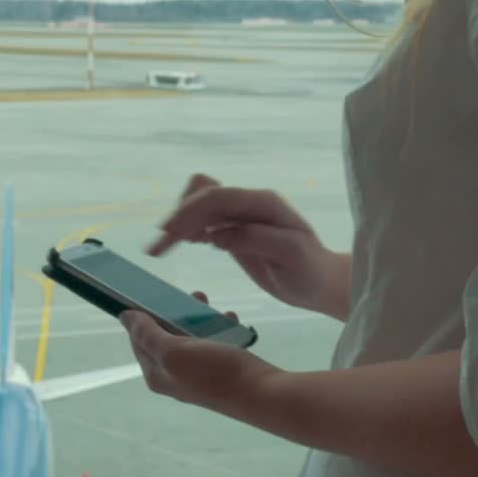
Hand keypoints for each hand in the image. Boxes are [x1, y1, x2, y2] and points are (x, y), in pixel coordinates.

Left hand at [120, 292, 277, 412]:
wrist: (263, 394)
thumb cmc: (216, 373)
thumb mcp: (175, 351)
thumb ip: (148, 334)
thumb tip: (124, 317)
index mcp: (157, 374)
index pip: (137, 339)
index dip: (141, 315)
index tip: (150, 292)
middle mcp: (174, 376)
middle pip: (164, 335)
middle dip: (173, 312)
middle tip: (188, 295)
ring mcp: (197, 374)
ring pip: (190, 336)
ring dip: (197, 317)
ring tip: (208, 303)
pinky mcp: (218, 370)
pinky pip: (212, 341)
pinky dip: (218, 327)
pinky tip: (229, 319)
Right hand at [147, 172, 333, 312]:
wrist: (320, 282)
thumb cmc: (309, 269)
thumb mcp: (289, 254)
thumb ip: (255, 240)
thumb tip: (217, 235)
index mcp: (263, 202)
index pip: (218, 196)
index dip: (190, 209)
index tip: (167, 232)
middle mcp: (249, 203)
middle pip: (202, 195)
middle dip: (178, 217)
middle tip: (157, 249)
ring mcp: (240, 215)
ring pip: (198, 204)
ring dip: (179, 223)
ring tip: (161, 248)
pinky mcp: (233, 230)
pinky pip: (203, 220)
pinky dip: (188, 230)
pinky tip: (180, 245)